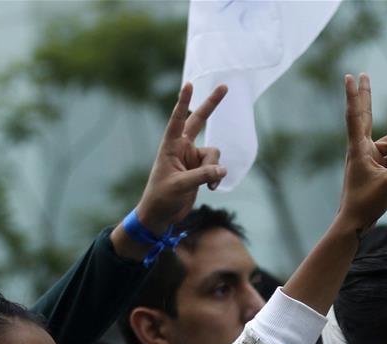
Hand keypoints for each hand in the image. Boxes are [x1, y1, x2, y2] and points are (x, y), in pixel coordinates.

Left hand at [135, 83, 227, 235]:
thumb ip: (202, 175)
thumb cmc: (162, 198)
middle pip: (199, 121)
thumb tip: (222, 169)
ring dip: (214, 168)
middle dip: (211, 105)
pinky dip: (216, 177)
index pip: (177, 120)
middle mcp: (182, 148)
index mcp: (170, 146)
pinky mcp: (201, 170)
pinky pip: (217, 167)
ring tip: (209, 185)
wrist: (161, 215)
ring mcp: (193, 158)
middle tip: (225, 86)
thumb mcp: (180, 186)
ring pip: (214, 154)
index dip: (184, 102)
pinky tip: (211, 188)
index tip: (189, 85)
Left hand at [337, 73, 386, 233]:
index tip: (350, 77)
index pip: (356, 116)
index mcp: (359, 149)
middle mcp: (361, 149)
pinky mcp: (373, 167)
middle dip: (366, 97)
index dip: (355, 96)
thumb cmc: (366, 204)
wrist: (354, 223)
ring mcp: (367, 158)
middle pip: (365, 117)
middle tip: (363, 75)